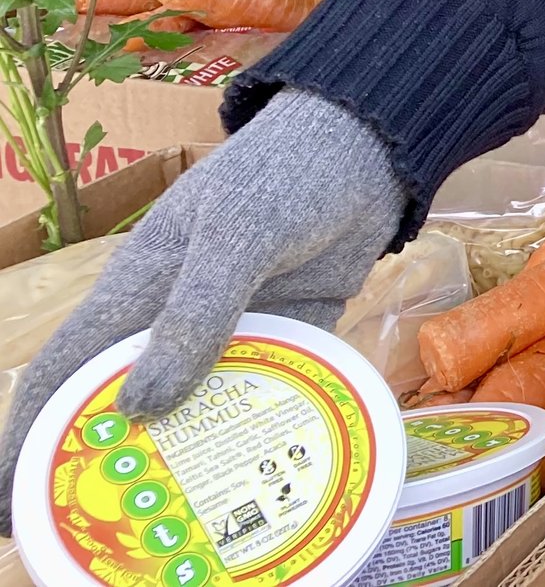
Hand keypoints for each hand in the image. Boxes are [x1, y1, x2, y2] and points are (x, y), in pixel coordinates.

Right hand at [0, 90, 403, 528]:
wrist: (374, 139)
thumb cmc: (287, 169)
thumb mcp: (236, 232)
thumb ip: (197, 311)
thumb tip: (139, 408)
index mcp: (136, 291)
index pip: (63, 376)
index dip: (28, 439)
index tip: (11, 509)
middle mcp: (176, 320)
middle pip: (126, 408)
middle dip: (109, 470)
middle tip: (106, 540)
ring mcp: (236, 329)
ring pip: (201, 410)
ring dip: (193, 462)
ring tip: (187, 529)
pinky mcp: (296, 331)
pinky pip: (277, 393)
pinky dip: (270, 432)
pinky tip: (274, 479)